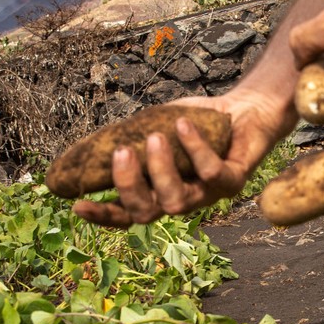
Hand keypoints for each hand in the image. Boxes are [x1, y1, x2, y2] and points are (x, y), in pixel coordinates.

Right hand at [73, 87, 295, 227]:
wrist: (245, 108)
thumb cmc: (198, 121)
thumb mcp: (158, 127)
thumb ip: (134, 139)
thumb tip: (96, 142)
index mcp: (161, 192)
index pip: (128, 214)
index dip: (103, 214)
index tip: (78, 205)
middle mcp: (183, 200)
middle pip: (147, 214)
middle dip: (129, 186)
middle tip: (122, 152)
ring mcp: (209, 195)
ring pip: (177, 202)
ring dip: (161, 170)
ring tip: (155, 138)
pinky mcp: (234, 181)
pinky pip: (210, 173)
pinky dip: (194, 148)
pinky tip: (183, 125)